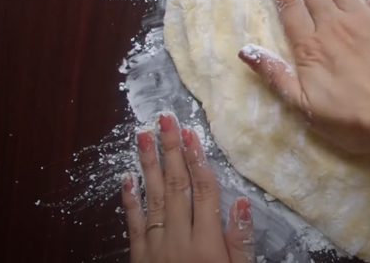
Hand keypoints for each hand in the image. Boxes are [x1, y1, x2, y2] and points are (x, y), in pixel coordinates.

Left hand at [121, 114, 253, 262]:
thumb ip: (240, 241)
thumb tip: (242, 202)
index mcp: (207, 243)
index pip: (204, 192)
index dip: (197, 160)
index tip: (190, 133)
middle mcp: (179, 239)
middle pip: (176, 187)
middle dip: (171, 150)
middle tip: (164, 121)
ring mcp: (155, 246)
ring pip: (153, 198)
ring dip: (149, 165)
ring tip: (143, 135)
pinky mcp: (138, 255)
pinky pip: (133, 223)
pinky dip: (130, 199)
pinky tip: (127, 177)